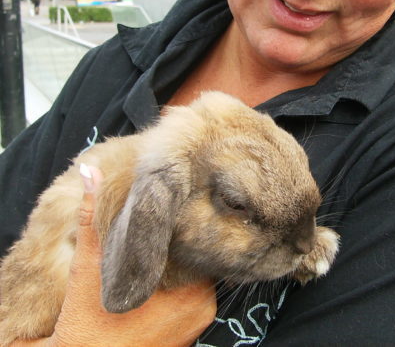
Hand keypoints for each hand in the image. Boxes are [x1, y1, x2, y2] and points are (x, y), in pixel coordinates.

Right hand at [12, 165, 215, 346]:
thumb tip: (90, 171)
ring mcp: (198, 324)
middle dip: (179, 248)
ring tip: (155, 258)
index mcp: (192, 289)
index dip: (181, 227)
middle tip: (158, 234)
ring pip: (194, 280)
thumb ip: (92, 219)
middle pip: (197, 260)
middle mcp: (203, 308)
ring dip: (178, 270)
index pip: (197, 243)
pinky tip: (155, 285)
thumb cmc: (85, 323)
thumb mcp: (88, 268)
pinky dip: (175, 292)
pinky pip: (189, 302)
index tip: (168, 215)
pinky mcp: (190, 338)